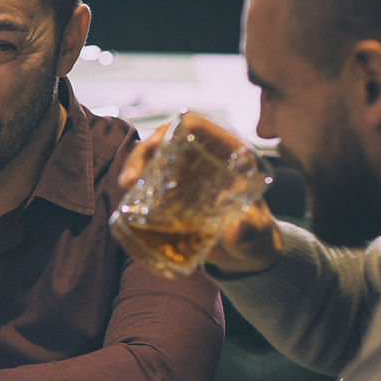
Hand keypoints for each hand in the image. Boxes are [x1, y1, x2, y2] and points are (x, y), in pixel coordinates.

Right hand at [118, 123, 283, 275]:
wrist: (244, 254)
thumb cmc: (256, 237)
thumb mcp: (255, 232)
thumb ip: (250, 230)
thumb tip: (238, 229)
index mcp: (228, 153)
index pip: (197, 126)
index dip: (173, 129)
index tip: (157, 147)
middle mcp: (204, 157)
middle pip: (167, 139)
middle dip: (144, 152)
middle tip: (131, 179)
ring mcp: (186, 173)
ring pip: (154, 157)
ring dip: (135, 166)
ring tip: (124, 187)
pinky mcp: (173, 191)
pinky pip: (150, 180)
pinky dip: (136, 186)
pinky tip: (126, 198)